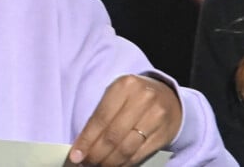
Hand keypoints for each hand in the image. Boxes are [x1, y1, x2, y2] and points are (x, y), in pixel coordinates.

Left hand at [67, 74, 181, 166]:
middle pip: (113, 136)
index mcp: (125, 85)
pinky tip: (115, 164)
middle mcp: (142, 98)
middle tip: (86, 163)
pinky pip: (138, 154)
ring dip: (108, 162)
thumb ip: (101, 116)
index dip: (86, 140)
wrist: (167, 97)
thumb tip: (81, 145)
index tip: (75, 155)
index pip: (101, 118)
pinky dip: (123, 163)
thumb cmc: (135, 96)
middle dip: (95, 154)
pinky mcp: (163, 132)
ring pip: (125, 148)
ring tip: (99, 165)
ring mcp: (155, 116)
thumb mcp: (117, 95)